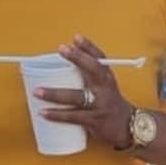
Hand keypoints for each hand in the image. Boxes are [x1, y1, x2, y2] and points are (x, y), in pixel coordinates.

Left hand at [37, 35, 133, 149]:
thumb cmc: (109, 104)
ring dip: (56, 94)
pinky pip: (73, 116)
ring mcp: (100, 105)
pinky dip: (57, 115)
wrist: (128, 127)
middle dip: (78, 58)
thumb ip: (87, 76)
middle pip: (93, 70)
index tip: (76, 37)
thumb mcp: (104, 87)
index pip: (100, 59)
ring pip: (77, 97)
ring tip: (38, 91)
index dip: (89, 47)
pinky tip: (43, 112)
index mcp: (107, 79)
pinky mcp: (94, 120)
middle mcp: (106, 89)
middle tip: (62, 49)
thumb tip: (57, 67)